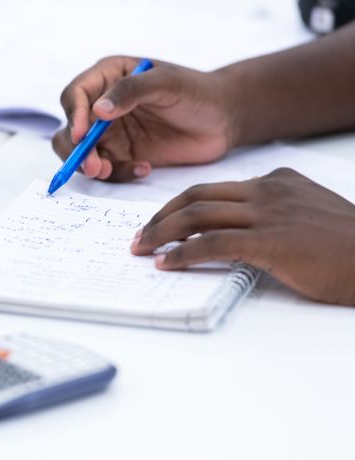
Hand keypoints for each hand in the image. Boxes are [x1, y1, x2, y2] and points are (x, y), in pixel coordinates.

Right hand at [52, 57, 235, 181]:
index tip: (83, 135)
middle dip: (77, 150)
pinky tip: (144, 168)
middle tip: (94, 167)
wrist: (223, 119)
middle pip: (71, 129)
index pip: (75, 96)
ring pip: (82, 153)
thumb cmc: (197, 91)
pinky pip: (106, 169)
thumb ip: (131, 91)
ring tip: (109, 171)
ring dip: (91, 166)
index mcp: (108, 77)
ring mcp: (111, 132)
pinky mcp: (122, 155)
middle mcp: (103, 105)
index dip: (73, 116)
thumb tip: (97, 110)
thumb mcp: (166, 83)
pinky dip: (118, 173)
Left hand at [130, 168, 354, 304]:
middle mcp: (267, 191)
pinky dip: (183, 253)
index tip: (159, 223)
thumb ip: (272, 213)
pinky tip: (166, 264)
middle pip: (196, 197)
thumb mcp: (307, 215)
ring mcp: (268, 213)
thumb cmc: (346, 246)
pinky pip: (213, 243)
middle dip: (161, 217)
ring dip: (162, 233)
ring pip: (198, 215)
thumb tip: (234, 232)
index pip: (213, 189)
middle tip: (140, 236)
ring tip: (142, 249)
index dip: (179, 206)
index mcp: (274, 181)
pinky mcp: (271, 240)